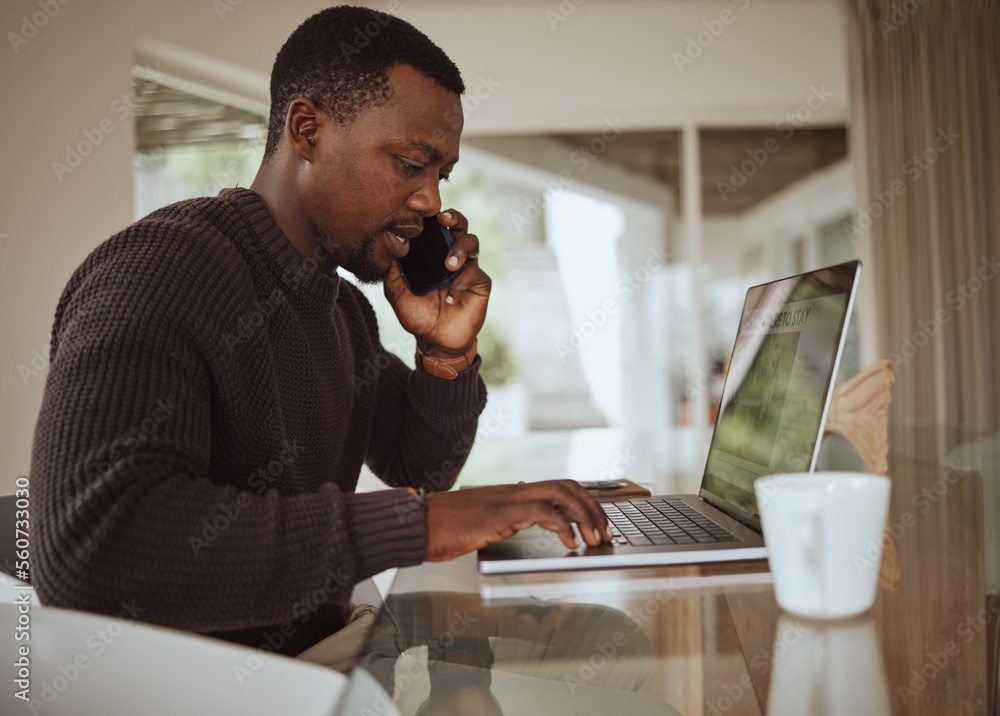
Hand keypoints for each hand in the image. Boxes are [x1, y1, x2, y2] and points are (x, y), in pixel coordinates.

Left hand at [384, 210, 490, 358]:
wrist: (435, 340)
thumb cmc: (417, 314)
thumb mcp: (397, 292)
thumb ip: (392, 270)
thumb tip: (388, 244)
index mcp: (433, 252)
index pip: (436, 227)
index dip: (434, 215)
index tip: (425, 212)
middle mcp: (452, 255)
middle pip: (460, 225)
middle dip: (454, 218)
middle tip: (443, 221)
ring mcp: (468, 268)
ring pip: (472, 243)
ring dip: (460, 250)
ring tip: (448, 266)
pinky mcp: (480, 284)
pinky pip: (476, 273)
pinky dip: (463, 281)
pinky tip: (451, 296)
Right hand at [421, 481, 612, 561]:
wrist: (416, 524)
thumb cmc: (443, 527)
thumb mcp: (482, 520)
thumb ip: (506, 516)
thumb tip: (528, 517)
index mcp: (511, 493)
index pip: (558, 487)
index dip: (585, 502)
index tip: (599, 523)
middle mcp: (514, 491)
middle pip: (567, 485)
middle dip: (593, 508)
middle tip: (605, 532)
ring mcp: (508, 500)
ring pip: (561, 493)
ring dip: (585, 515)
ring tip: (594, 538)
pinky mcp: (501, 514)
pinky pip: (542, 511)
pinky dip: (563, 525)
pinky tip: (569, 543)